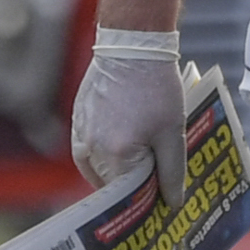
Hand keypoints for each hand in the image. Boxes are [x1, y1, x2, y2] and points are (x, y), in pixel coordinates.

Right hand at [71, 26, 196, 203]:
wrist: (131, 46)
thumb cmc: (156, 85)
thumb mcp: (172, 131)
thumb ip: (172, 171)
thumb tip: (173, 202)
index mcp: (118, 155)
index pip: (131, 195)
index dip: (149, 199)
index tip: (163, 199)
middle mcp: (92, 149)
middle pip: (113, 185)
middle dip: (134, 186)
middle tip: (155, 180)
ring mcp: (81, 135)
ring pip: (98, 171)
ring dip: (118, 172)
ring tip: (142, 160)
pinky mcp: (77, 122)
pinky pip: (87, 153)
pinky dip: (104, 156)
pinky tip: (122, 147)